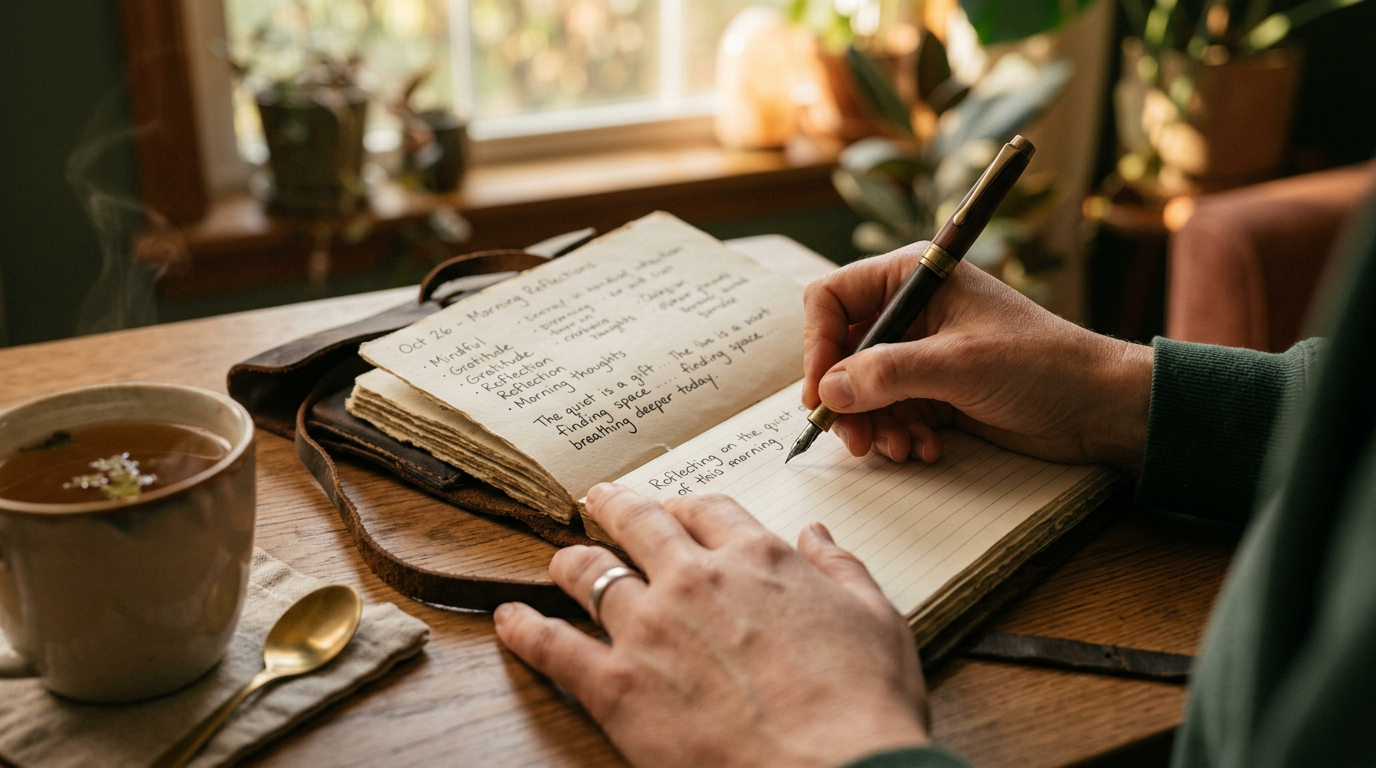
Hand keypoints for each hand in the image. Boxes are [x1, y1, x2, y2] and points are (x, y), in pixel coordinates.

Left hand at [494, 484, 928, 767]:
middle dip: (613, 507)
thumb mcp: (876, 619)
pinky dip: (523, 629)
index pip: (707, 509)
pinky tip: (508, 620)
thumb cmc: (863, 704)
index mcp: (757, 559)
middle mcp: (694, 580)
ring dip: (569, 560)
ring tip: (559, 559)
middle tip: (598, 501)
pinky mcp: (616, 685)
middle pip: (637, 523)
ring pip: (588, 572)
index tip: (676, 511)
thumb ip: (842, 567)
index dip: (686, 506)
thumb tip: (817, 534)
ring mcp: (649, 629)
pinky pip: (552, 646)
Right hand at [803, 242, 1152, 467]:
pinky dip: (899, 435)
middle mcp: (911, 311)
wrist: (1098, 407)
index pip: (832, 300)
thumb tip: (827, 392)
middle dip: (845, 399)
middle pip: (841, 352)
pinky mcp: (934, 391)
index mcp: (914, 278)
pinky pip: (890, 413)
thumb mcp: (958, 366)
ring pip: (861, 390)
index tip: (820, 395)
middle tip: (855, 440)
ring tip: (901, 449)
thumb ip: (887, 375)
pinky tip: (926, 450)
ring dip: (874, 424)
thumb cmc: (1041, 365)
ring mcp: (921, 353)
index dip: (817, 346)